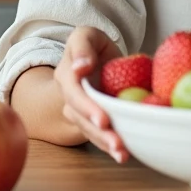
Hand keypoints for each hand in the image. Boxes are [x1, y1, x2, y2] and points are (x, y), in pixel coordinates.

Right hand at [53, 26, 128, 162]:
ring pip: (87, 129)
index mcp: (67, 71)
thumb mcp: (87, 36)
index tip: (102, 118)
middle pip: (79, 114)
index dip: (86, 104)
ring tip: (121, 152)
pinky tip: (123, 155)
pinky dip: (108, 146)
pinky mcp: (89, 122)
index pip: (73, 88)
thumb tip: (81, 66)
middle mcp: (68, 94)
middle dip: (96, 127)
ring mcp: (77, 110)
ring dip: (104, 141)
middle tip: (113, 137)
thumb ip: (82, 46)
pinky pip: (96, 136)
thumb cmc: (93, 48)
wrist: (92, 62)